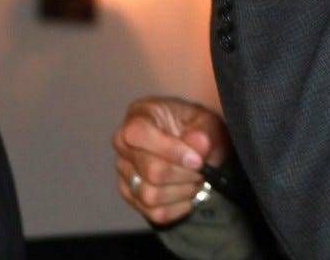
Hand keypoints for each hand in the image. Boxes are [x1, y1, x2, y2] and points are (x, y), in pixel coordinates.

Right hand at [112, 95, 231, 225]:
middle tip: (201, 170)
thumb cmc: (195, 128)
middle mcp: (123, 144)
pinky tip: (188, 194)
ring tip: (195, 180)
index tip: (196, 160)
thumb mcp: (206, 122)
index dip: (169, 150)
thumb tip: (199, 145)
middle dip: (183, 174)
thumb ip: (203, 132)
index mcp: (139, 116)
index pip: (138, 134)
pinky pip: (153, 213)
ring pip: (150, 195)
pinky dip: (178, 208)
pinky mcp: (130, 195)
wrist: (193, 147)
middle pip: (150, 170)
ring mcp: (124, 172)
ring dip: (181, 191)